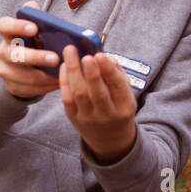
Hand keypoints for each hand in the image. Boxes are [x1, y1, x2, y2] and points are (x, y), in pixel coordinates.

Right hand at [0, 0, 60, 99]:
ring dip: (45, 76)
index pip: (5, 26)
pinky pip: (30, 89)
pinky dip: (46, 86)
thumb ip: (40, 19)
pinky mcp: (12, 86)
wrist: (23, 65)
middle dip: (36, 57)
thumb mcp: (36, 28)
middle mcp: (3, 51)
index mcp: (8, 32)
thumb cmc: (35, 41)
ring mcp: (5, 70)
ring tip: (63, 73)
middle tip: (55, 58)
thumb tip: (49, 18)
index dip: (18, 26)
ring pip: (24, 76)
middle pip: (15, 54)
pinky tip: (59, 82)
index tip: (35, 28)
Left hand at [58, 44, 137, 162]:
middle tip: (85, 56)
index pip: (118, 87)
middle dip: (91, 73)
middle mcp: (107, 114)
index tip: (100, 55)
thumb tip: (107, 57)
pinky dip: (64, 81)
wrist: (109, 139)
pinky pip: (67, 99)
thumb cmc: (118, 108)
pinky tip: (64, 66)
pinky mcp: (73, 118)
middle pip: (97, 93)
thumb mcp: (126, 94)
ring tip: (70, 52)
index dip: (109, 71)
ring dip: (73, 72)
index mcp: (124, 106)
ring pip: (79, 94)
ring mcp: (89, 118)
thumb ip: (118, 75)